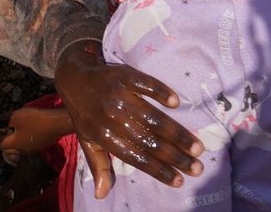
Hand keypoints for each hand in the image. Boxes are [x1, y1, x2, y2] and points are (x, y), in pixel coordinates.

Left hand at [0, 105, 74, 164]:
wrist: (58, 123)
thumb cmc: (35, 120)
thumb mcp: (15, 117)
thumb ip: (1, 121)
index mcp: (15, 144)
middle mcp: (23, 150)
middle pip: (7, 148)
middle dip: (1, 139)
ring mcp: (33, 149)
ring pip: (17, 147)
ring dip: (11, 139)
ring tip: (11, 127)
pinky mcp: (41, 145)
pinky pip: (26, 144)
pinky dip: (20, 138)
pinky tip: (24, 128)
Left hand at [55, 42, 203, 198]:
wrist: (73, 76)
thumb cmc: (85, 113)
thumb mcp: (87, 140)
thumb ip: (98, 165)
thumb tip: (101, 195)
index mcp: (104, 135)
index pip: (136, 157)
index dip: (158, 170)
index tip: (180, 180)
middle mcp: (112, 117)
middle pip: (149, 141)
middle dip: (175, 156)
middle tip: (197, 167)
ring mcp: (118, 96)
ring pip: (152, 117)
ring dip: (176, 133)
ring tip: (196, 147)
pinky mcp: (123, 76)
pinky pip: (145, 85)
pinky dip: (160, 92)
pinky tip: (175, 102)